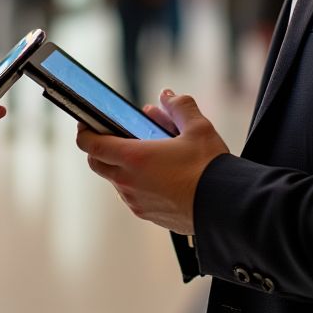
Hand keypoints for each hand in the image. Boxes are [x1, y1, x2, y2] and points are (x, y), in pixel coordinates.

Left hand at [76, 90, 228, 233]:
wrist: (227, 208)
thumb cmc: (210, 169)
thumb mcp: (198, 128)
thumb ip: (179, 107)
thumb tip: (167, 96)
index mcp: (134, 158)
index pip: (91, 144)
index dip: (85, 131)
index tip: (87, 123)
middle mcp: (129, 182)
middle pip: (97, 163)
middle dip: (99, 148)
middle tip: (114, 135)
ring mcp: (136, 202)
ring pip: (115, 180)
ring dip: (120, 165)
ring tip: (145, 152)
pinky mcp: (148, 215)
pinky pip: (131, 195)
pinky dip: (135, 182)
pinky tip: (158, 173)